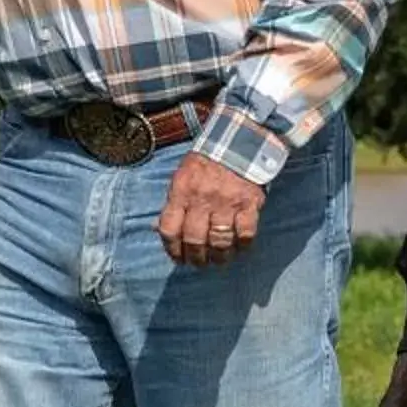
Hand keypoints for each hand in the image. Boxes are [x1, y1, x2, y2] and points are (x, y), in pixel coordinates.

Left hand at [158, 152, 265, 266]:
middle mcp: (202, 198)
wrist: (239, 143)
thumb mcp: (182, 177)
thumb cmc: (206, 164)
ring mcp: (227, 202)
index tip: (178, 259)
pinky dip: (242, 246)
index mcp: (181, 191)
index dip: (172, 250)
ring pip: (220, 241)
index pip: (170, 229)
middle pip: (195, 240)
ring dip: (219, 257)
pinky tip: (239, 248)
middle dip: (196, 258)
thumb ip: (173, 204)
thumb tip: (157, 229)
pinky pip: (245, 234)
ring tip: (219, 260)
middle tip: (200, 263)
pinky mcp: (249, 203)